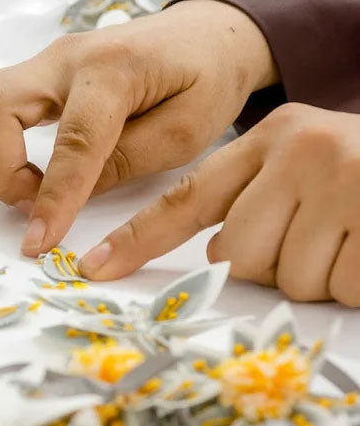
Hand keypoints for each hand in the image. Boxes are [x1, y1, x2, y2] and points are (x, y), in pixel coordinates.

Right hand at [0, 0, 276, 256]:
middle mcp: (66, 58)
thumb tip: (66, 196)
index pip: (71, 141)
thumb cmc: (207, 81)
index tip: (37, 244)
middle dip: (1, 172)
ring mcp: (43, 63)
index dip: (53, 198)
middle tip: (34, 206)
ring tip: (20, 193)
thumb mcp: (188, 131)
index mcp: (113, 69)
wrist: (209, 35)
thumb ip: (126, 161)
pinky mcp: (34, 76)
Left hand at [80, 103, 359, 306]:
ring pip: (289, 279)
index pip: (187, 199)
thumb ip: (255, 201)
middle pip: (238, 257)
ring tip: (353, 238)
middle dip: (275, 265)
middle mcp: (302, 150)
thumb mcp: (306, 168)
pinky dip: (356, 285)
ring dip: (320, 278)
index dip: (137, 239)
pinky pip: (339, 288)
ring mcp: (344, 181)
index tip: (92, 270)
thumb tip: (221, 258)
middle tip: (321, 236)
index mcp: (272, 138)